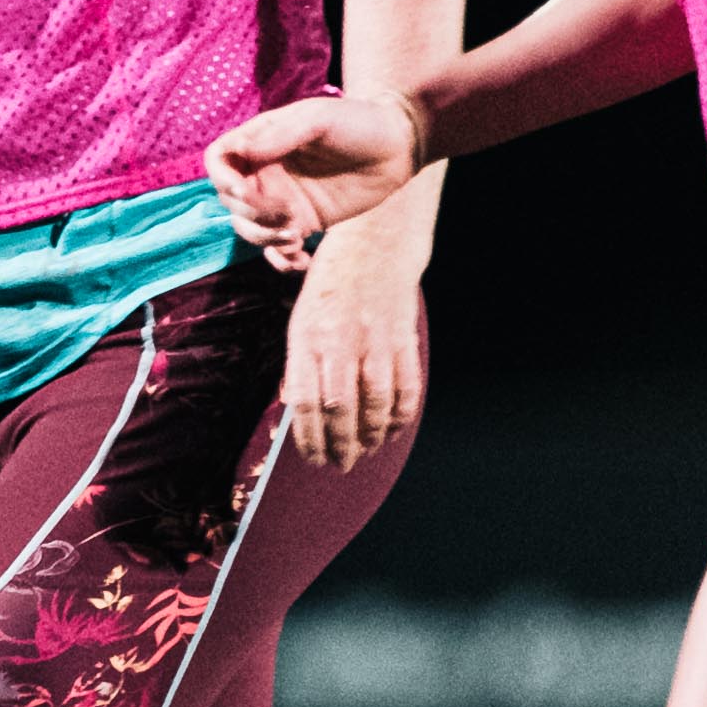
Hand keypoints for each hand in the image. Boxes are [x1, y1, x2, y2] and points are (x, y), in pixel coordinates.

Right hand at [208, 92, 418, 266]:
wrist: (398, 148)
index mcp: (262, 140)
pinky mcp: (304, 222)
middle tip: (287, 214)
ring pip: (250, 229)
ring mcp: (283, 199)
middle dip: (251, 215)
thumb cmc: (358, 122)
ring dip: (265, 239)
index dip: (222, 179)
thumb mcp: (318, 120)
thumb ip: (279, 135)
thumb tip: (242, 151)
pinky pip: (278, 249)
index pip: (219, 160)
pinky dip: (282, 260)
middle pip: (231, 202)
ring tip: (296, 236)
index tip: (243, 191)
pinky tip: (303, 259)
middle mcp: (266, 171)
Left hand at [278, 223, 428, 472]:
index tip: (312, 459)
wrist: (374, 241)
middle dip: (340, 446)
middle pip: (338, 409)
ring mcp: (374, 338)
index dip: (308, 437)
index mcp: (306, 336)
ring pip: (374, 403)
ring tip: (365, 452)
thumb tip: (303, 415)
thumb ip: (302, 363)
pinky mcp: (403, 337)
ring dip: (371, 435)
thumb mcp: (301, 317)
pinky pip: (405, 386)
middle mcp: (339, 339)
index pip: (302, 400)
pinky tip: (392, 429)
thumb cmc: (330, 284)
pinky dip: (401, 414)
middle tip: (341, 465)